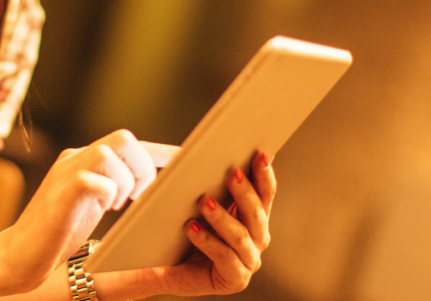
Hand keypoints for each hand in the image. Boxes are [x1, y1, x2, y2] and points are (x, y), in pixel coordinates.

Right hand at [0, 130, 177, 293]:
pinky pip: (97, 178)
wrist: (16, 255)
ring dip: (127, 181)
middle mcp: (74, 158)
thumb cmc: (56, 234)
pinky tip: (104, 208)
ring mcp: (66, 172)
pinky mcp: (62, 191)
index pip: (128, 144)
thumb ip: (113, 186)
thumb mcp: (92, 203)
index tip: (185, 163)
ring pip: (113, 153)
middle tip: (139, 196)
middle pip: (124, 138)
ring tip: (119, 204)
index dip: (160, 152)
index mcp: (83, 159)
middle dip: (143, 166)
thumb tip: (149, 186)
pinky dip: (109, 193)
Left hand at [154, 150, 276, 295]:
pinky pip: (225, 257)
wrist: (165, 266)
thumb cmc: (186, 230)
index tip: (260, 154)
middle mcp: (257, 239)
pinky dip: (207, 241)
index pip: (264, 193)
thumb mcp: (200, 204)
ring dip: (222, 217)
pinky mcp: (236, 278)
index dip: (264, 174)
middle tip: (232, 173)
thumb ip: (213, 184)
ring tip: (203, 201)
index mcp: (253, 217)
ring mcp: (249, 260)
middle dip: (245, 191)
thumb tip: (212, 152)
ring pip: (241, 235)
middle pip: (256, 212)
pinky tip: (190, 227)